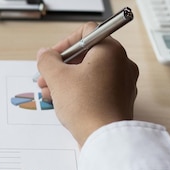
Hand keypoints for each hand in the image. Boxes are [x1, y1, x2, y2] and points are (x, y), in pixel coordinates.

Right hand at [36, 23, 138, 146]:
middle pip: (87, 54)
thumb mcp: (57, 77)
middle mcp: (122, 63)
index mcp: (110, 50)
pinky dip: (80, 91)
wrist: (104, 138)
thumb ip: (47, 60)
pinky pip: (98, 88)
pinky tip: (63, 102)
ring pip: (90, 72)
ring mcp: (124, 82)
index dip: (65, 42)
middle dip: (62, 65)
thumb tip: (45, 54)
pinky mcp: (121, 99)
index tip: (53, 56)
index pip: (87, 32)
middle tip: (47, 76)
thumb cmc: (86, 106)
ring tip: (49, 92)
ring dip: (67, 79)